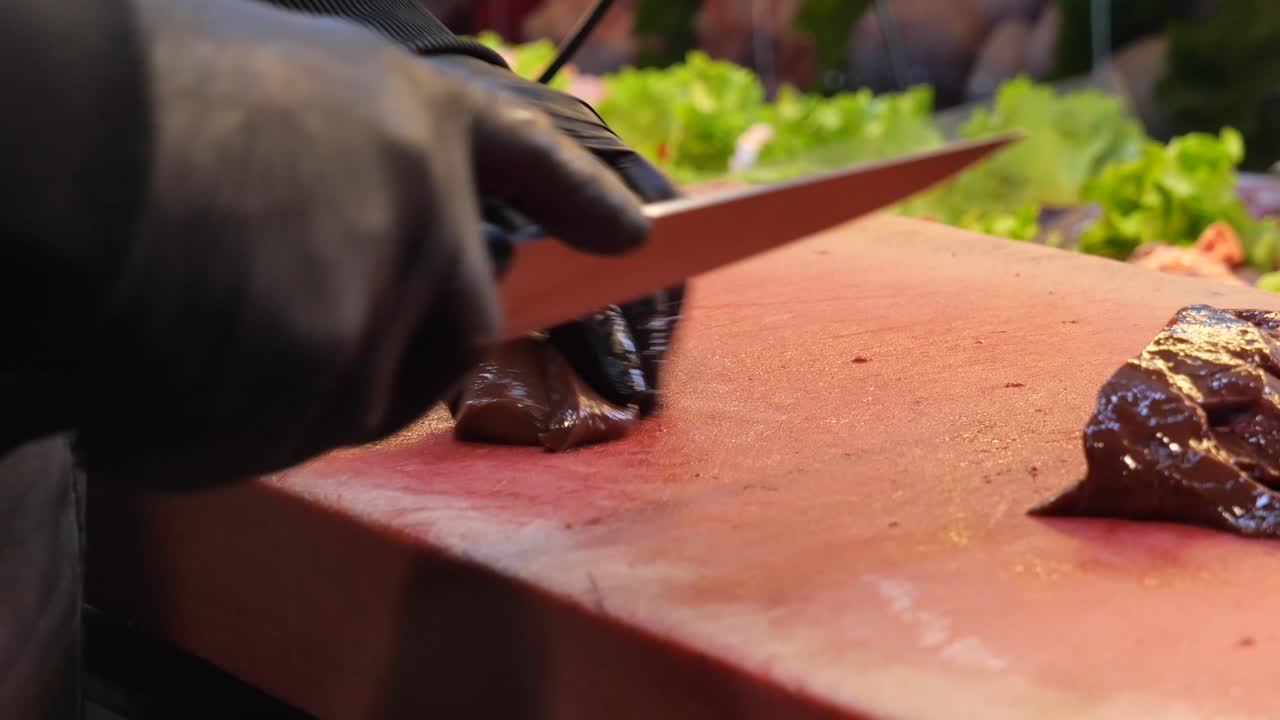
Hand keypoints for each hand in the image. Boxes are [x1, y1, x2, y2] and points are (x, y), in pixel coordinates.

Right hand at [68, 0, 647, 487]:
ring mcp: (386, 279)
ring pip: (357, 399)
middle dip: (393, 371)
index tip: (625, 238)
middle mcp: (424, 199)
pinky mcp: (330, 353)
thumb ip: (325, 156)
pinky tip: (130, 407)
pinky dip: (204, 439)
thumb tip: (306, 224)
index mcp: (408, 113)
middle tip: (299, 371)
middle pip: (459, 332)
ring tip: (163, 368)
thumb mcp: (265, 83)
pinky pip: (278, 436)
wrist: (68, 123)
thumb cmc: (135, 93)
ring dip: (267, 407)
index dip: (575, 199)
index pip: (525, 158)